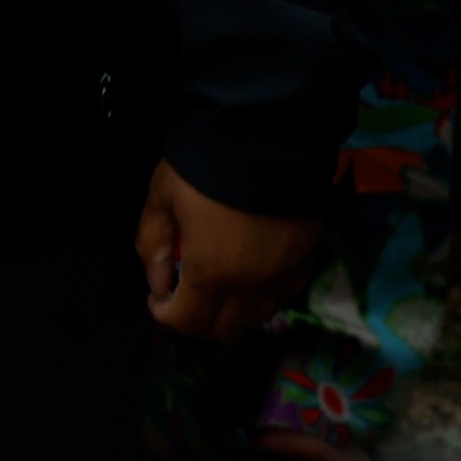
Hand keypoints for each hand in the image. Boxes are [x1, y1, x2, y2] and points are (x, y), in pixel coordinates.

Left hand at [136, 160, 320, 339]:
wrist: (266, 132)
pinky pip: (287, 291)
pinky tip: (256, 273)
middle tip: (186, 294)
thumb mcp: (161, 197)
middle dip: (198, 319)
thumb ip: (153, 245)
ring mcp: (284, 272)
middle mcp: (251, 283)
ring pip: (258, 315)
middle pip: (224, 328)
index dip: (165, 315)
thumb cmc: (205, 164)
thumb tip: (159, 282)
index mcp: (211, 271)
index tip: (158, 298)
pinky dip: (267, 293)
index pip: (187, 321)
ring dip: (234, 310)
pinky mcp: (307, 254)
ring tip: (221, 284)